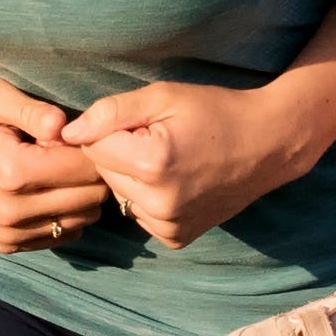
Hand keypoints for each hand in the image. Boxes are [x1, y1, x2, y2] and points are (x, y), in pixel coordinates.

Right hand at [0, 74, 118, 255]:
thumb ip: (34, 110)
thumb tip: (66, 126)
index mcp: (14, 172)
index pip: (87, 169)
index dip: (92, 148)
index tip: (79, 134)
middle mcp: (13, 210)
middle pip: (91, 197)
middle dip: (92, 173)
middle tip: (72, 151)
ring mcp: (8, 232)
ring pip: (81, 220)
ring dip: (81, 196)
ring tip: (59, 170)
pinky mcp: (5, 243)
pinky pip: (60, 236)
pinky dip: (64, 214)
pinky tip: (47, 190)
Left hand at [58, 69, 335, 247]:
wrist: (269, 144)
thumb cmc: (215, 111)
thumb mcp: (163, 97)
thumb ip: (109, 112)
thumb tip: (66, 134)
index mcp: (152, 164)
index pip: (92, 147)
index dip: (112, 129)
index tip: (142, 122)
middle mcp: (158, 204)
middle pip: (103, 174)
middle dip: (119, 154)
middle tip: (159, 139)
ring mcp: (168, 226)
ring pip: (119, 196)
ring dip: (131, 177)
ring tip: (170, 160)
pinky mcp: (176, 238)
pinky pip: (139, 213)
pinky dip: (148, 197)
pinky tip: (176, 181)